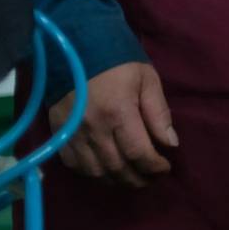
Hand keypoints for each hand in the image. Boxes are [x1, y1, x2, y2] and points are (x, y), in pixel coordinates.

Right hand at [51, 61, 175, 187]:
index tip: (165, 168)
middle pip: (118, 167)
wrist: (74, 50)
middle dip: (139, 178)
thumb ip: (158, 112)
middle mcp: (93, 128)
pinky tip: (106, 170)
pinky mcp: (58, 134)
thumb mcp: (146, 79)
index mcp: (118, 112)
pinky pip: (74, 165)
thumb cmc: (117, 62)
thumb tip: (170, 143)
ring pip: (96, 171)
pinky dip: (92, 173)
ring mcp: (72, 134)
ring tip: (132, 178)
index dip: (154, 167)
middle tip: (151, 178)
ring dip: (116, 180)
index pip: (139, 153)